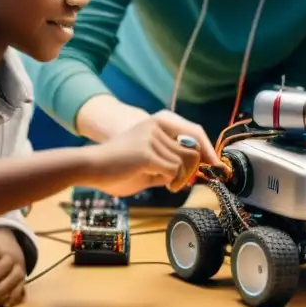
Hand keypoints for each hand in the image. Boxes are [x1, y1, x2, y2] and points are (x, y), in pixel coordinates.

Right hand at [84, 111, 218, 196]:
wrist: (89, 168)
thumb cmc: (117, 167)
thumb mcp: (149, 161)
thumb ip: (171, 162)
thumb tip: (195, 171)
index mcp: (159, 122)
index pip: (195, 131)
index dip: (209, 149)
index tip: (216, 165)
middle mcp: (157, 125)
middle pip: (194, 149)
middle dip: (194, 170)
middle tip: (182, 182)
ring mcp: (152, 137)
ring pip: (186, 162)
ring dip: (182, 178)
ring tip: (170, 184)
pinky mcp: (147, 153)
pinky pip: (174, 171)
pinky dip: (173, 182)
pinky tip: (163, 184)